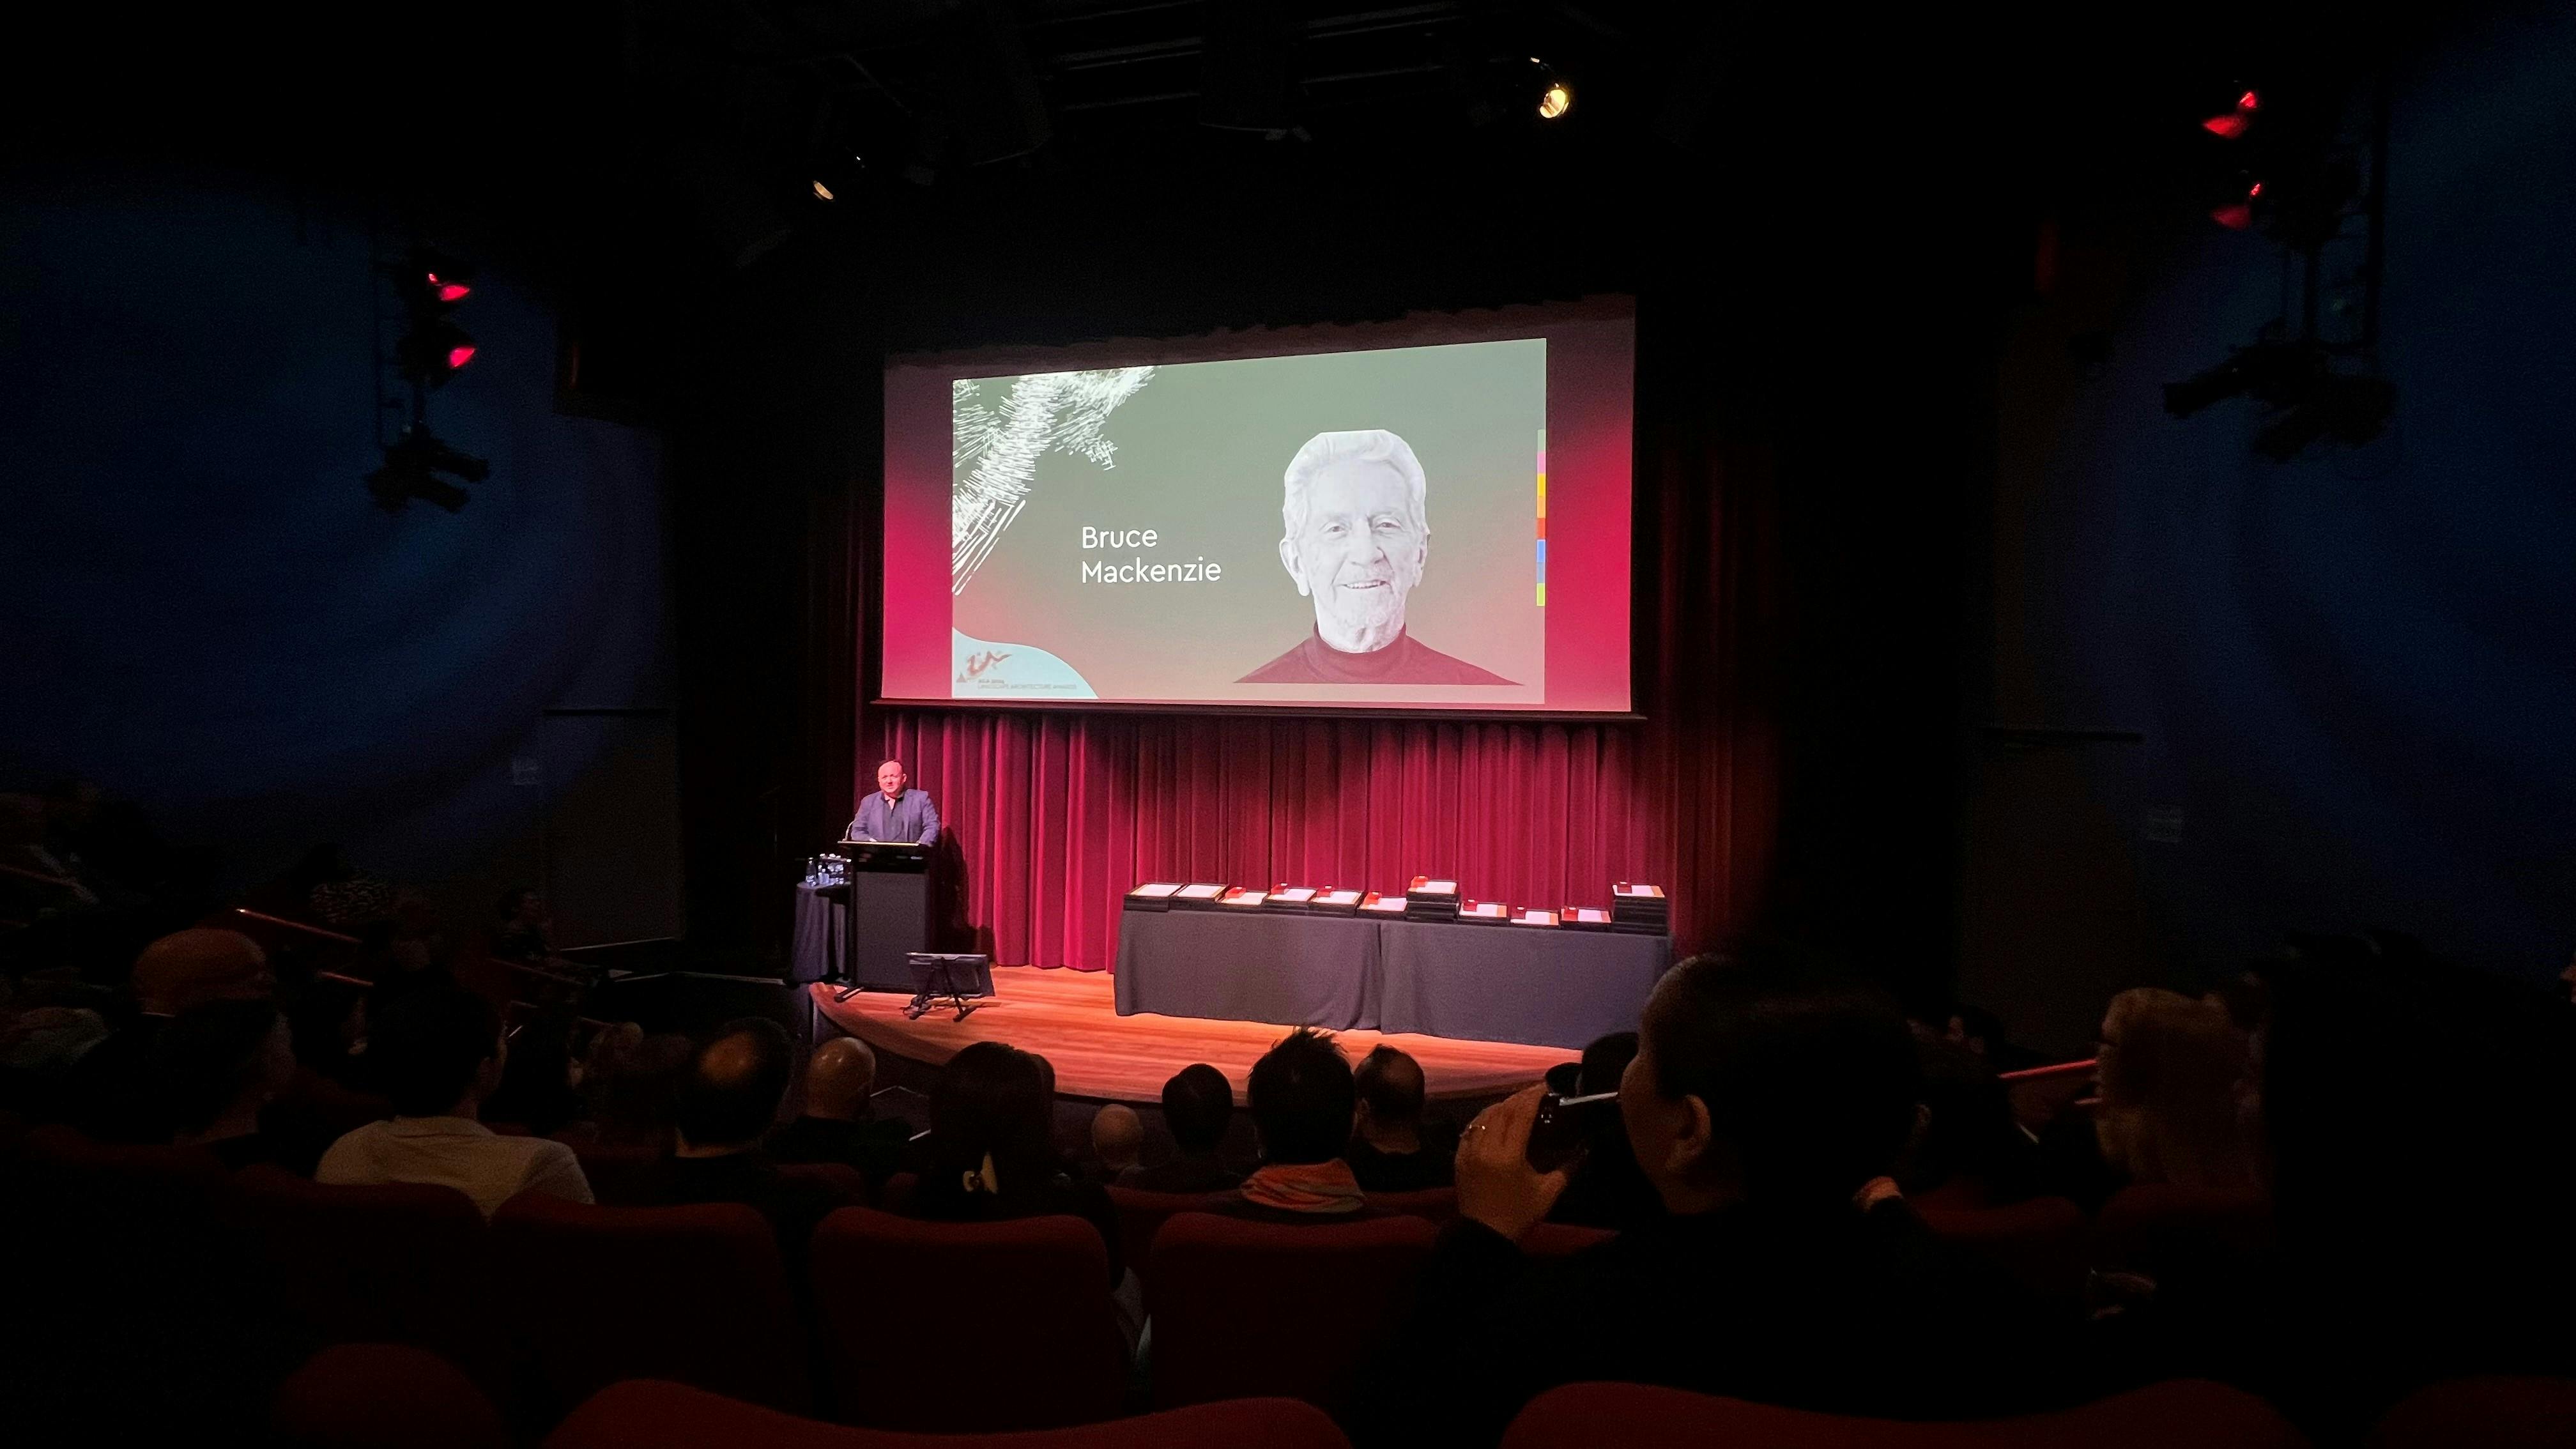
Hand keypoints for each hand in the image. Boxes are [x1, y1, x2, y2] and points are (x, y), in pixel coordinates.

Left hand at [1454, 1084, 1574, 1242]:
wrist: (1484, 1236)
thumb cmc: (1518, 1215)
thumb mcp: (1548, 1193)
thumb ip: (1568, 1168)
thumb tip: (1586, 1149)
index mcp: (1509, 1155)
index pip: (1520, 1113)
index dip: (1533, 1095)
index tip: (1546, 1087)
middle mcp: (1486, 1147)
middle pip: (1502, 1109)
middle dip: (1519, 1097)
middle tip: (1535, 1093)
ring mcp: (1469, 1151)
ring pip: (1484, 1116)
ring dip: (1501, 1105)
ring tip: (1517, 1103)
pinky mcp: (1459, 1157)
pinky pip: (1470, 1129)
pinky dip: (1483, 1119)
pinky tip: (1494, 1119)